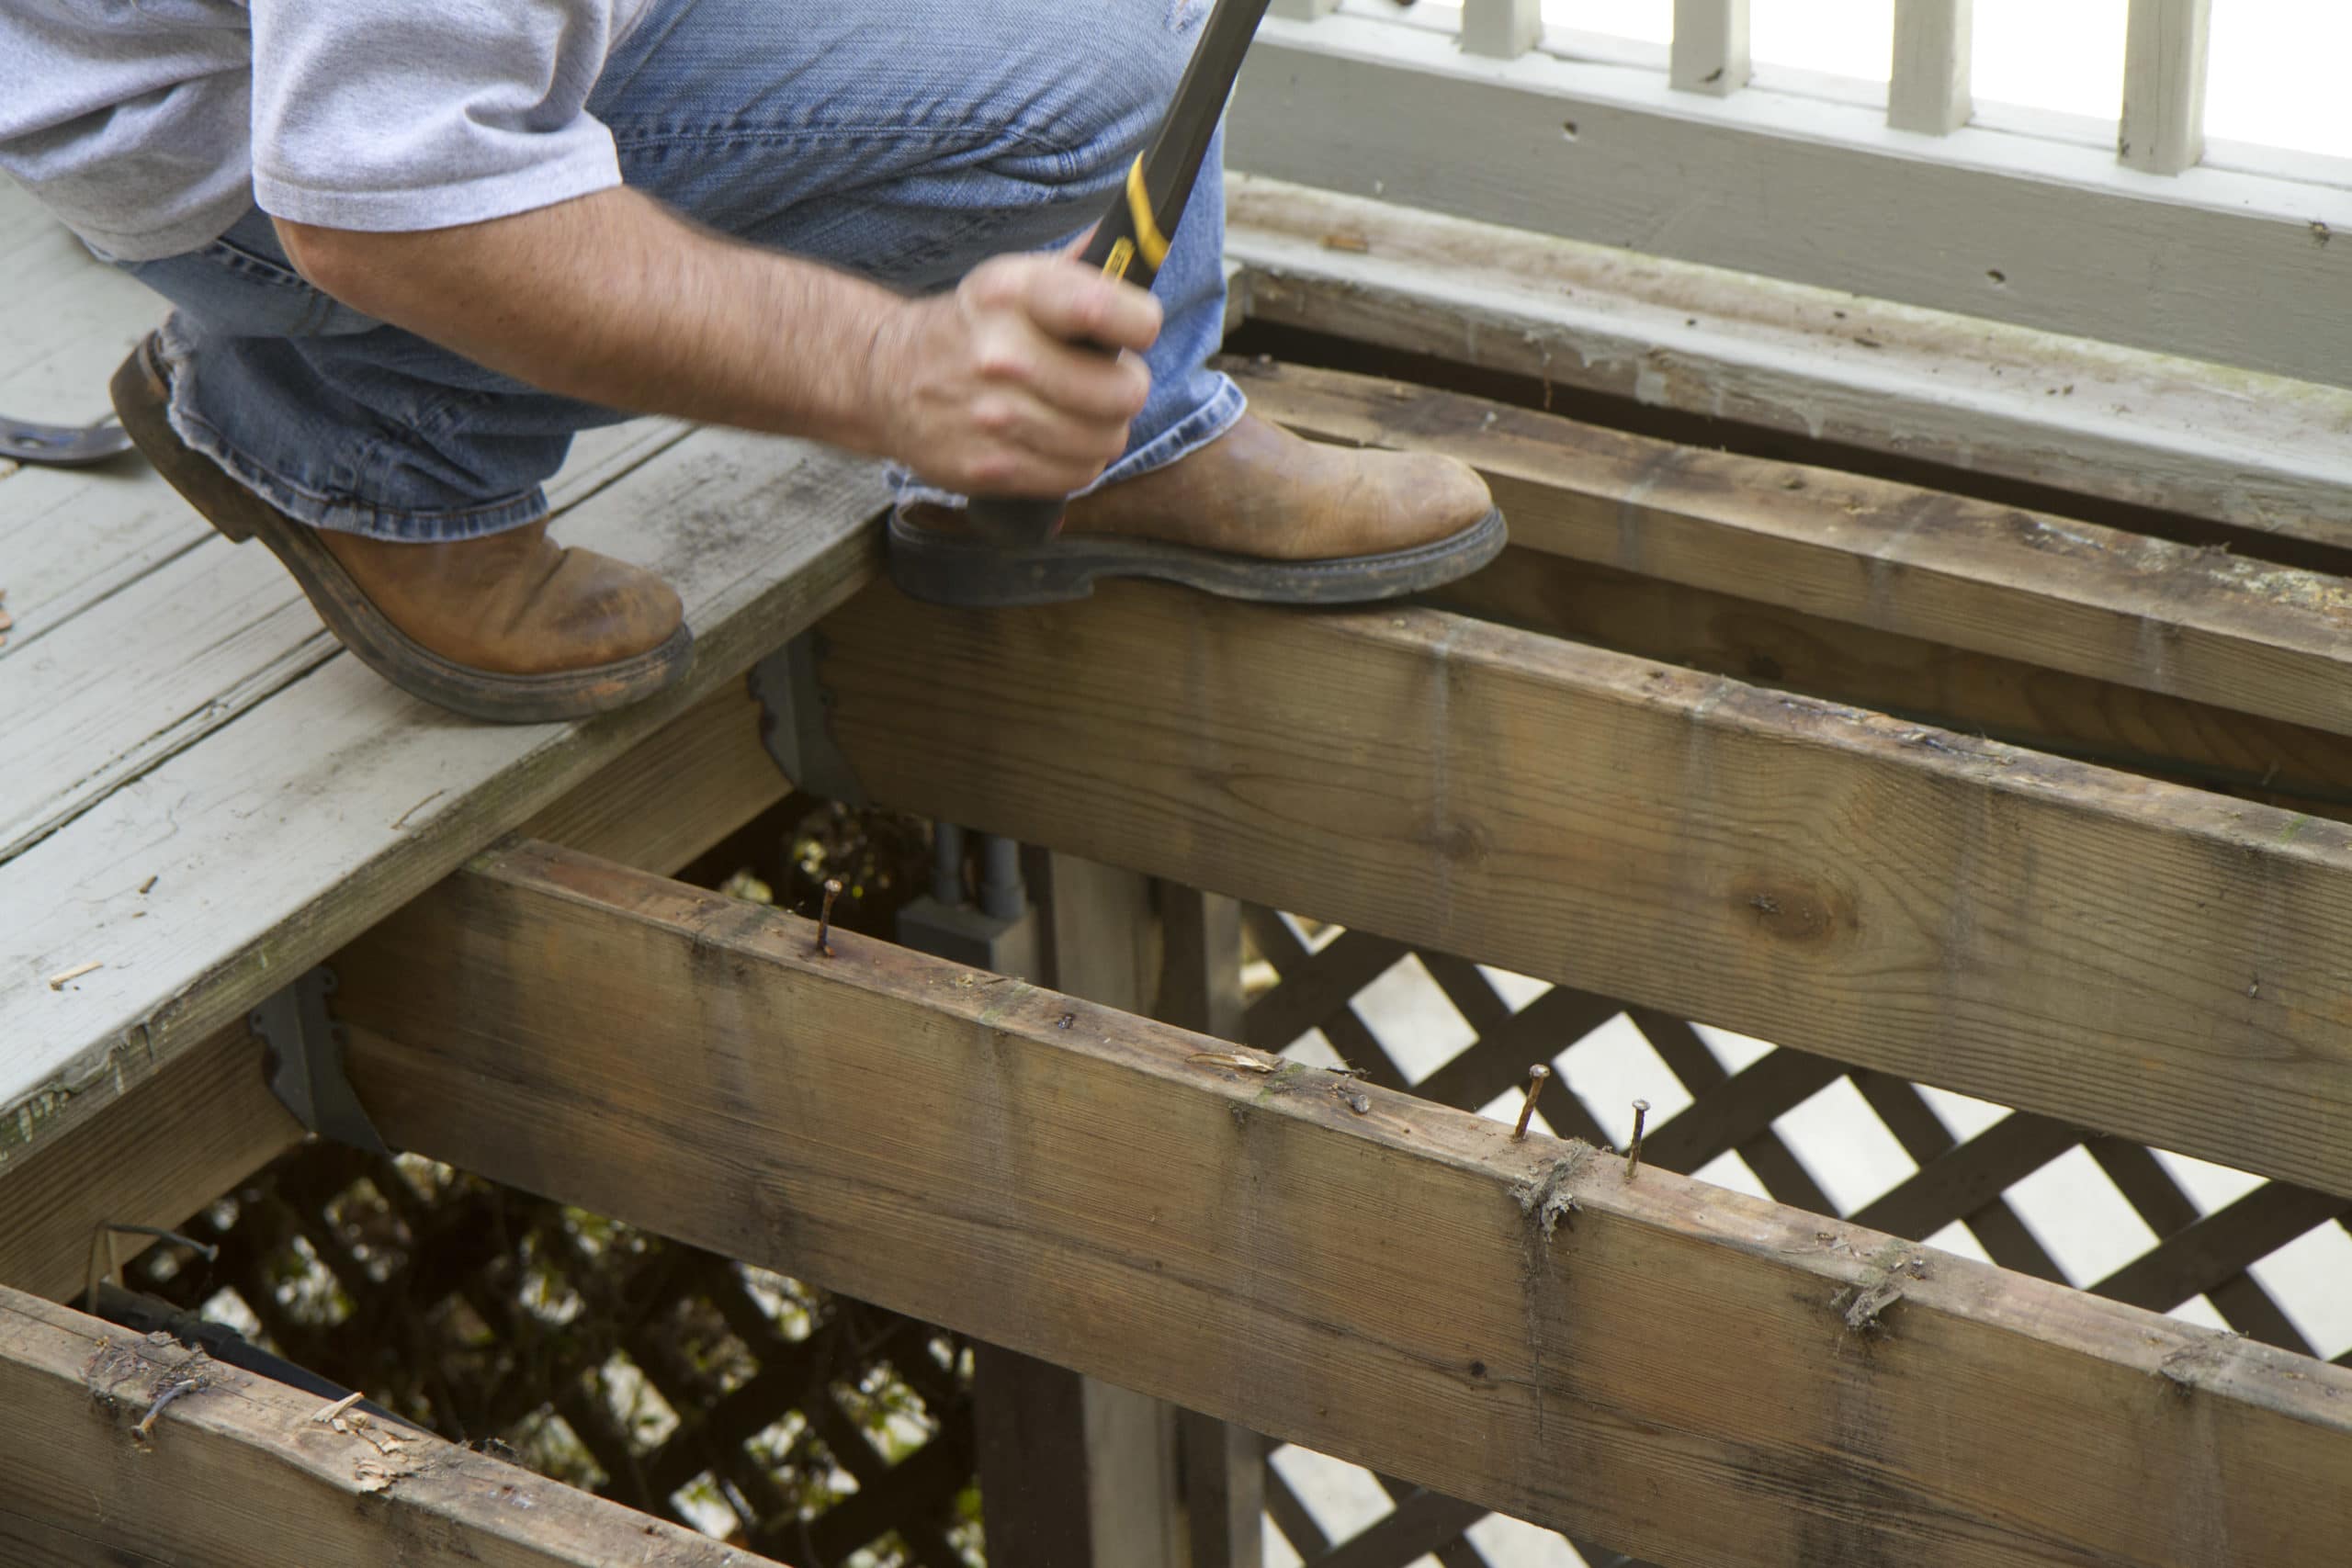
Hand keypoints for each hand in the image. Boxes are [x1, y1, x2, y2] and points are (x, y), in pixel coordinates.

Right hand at [870, 253, 1159, 495]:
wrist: (885, 379)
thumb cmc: (970, 327)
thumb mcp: (1012, 280)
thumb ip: (1077, 270)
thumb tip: (1135, 241)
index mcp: (1014, 295)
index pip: (1107, 310)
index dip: (1140, 324)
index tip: (1136, 329)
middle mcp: (1004, 355)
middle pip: (1124, 392)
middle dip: (1125, 386)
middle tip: (1103, 380)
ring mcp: (995, 418)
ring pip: (1107, 440)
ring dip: (1102, 429)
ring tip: (1073, 411)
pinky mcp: (991, 468)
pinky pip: (1077, 474)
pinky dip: (1076, 461)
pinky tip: (1052, 438)